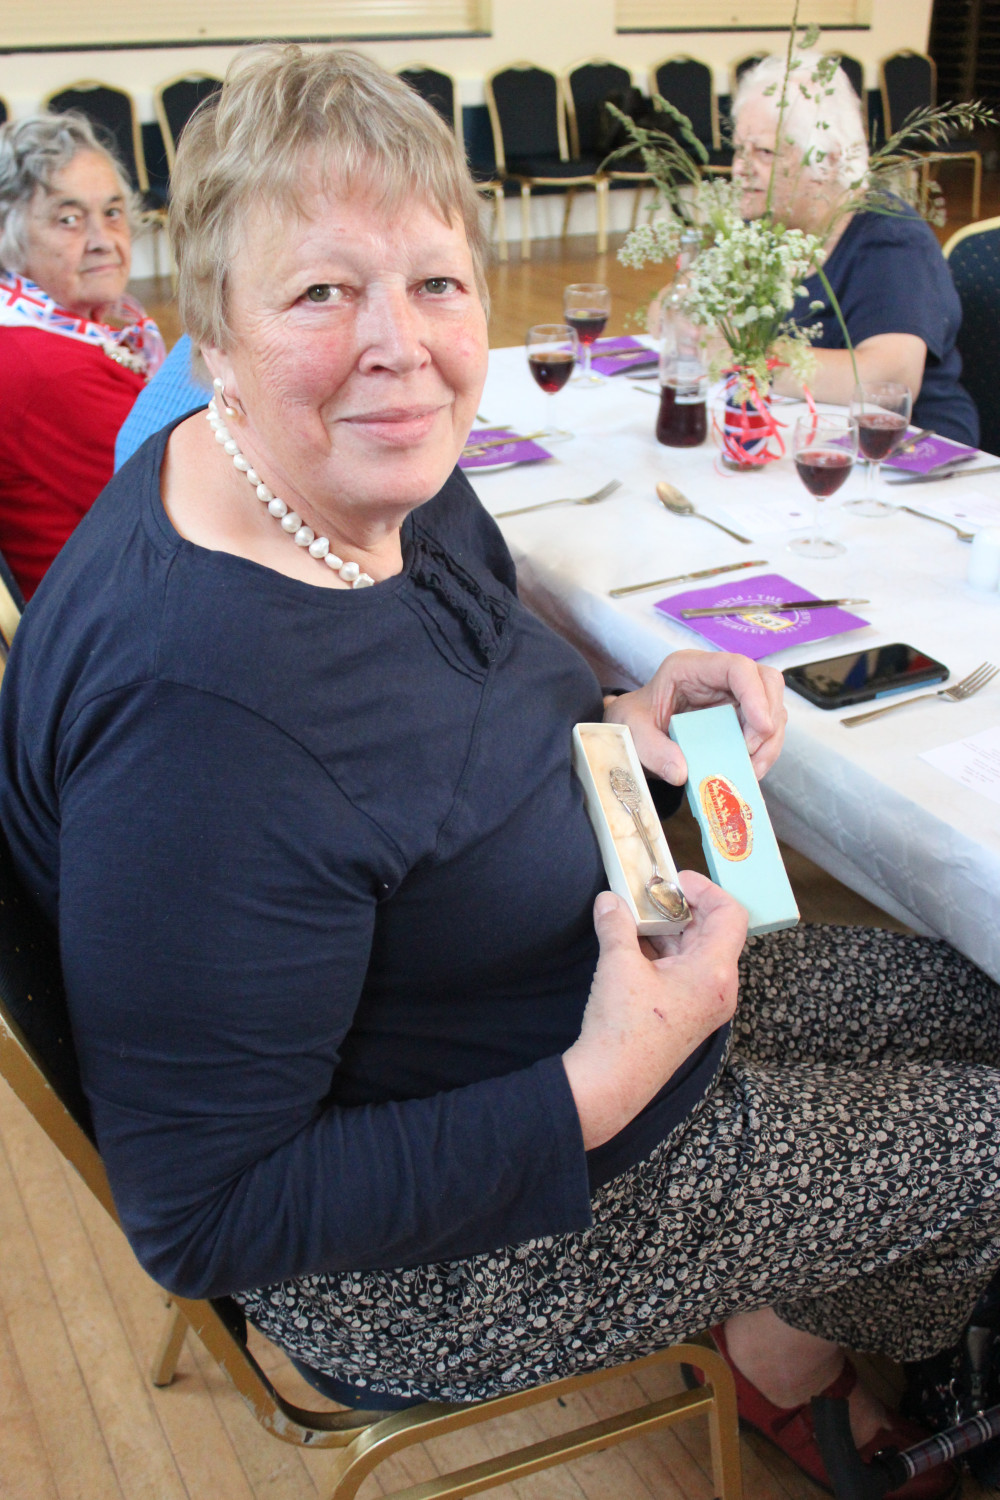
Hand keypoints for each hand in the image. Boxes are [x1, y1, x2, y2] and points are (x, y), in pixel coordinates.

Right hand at [563, 877, 746, 1149]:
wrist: (612, 1082)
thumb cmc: (623, 1026)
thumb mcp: (618, 964)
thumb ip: (616, 924)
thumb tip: (609, 900)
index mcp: (715, 973)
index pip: (730, 914)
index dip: (705, 890)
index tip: (674, 880)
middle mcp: (720, 989)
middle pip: (714, 932)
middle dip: (681, 909)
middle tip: (649, 895)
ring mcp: (707, 1005)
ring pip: (698, 953)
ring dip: (670, 931)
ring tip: (635, 918)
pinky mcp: (690, 1016)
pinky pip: (687, 973)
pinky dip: (665, 954)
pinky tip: (634, 946)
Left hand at [604, 649, 785, 784]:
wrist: (633, 732)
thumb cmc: (632, 720)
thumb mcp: (632, 731)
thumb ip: (653, 750)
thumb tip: (682, 772)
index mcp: (690, 667)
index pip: (736, 667)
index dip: (755, 694)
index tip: (761, 727)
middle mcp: (716, 677)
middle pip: (766, 682)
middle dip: (768, 718)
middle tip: (752, 751)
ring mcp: (731, 696)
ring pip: (771, 708)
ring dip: (769, 741)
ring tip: (751, 768)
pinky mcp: (738, 718)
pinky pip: (763, 731)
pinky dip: (763, 751)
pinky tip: (749, 769)